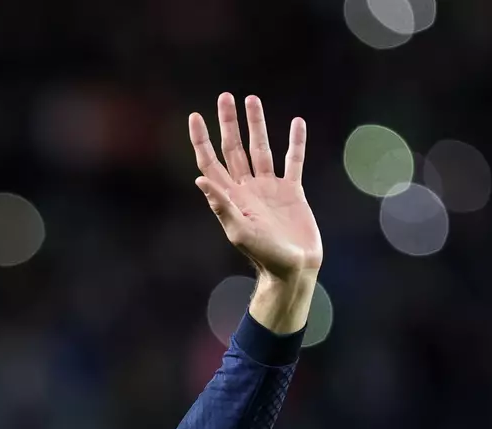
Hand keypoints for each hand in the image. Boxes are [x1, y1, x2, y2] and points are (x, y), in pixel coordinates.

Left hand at [189, 93, 323, 281]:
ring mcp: (269, 188)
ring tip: (252, 100)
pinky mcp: (292, 192)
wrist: (293, 269)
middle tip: (224, 97)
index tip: (195, 116)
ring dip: (256, 125)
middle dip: (229, 123)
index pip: (211, 162)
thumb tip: (200, 180)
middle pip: (234, 148)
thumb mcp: (239, 231)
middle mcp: (247, 188)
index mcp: (231, 196)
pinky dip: (295, 142)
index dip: (202, 140)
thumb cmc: (264, 255)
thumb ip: (221, 205)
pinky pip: (293, 161)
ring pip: (261, 148)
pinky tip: (296, 123)